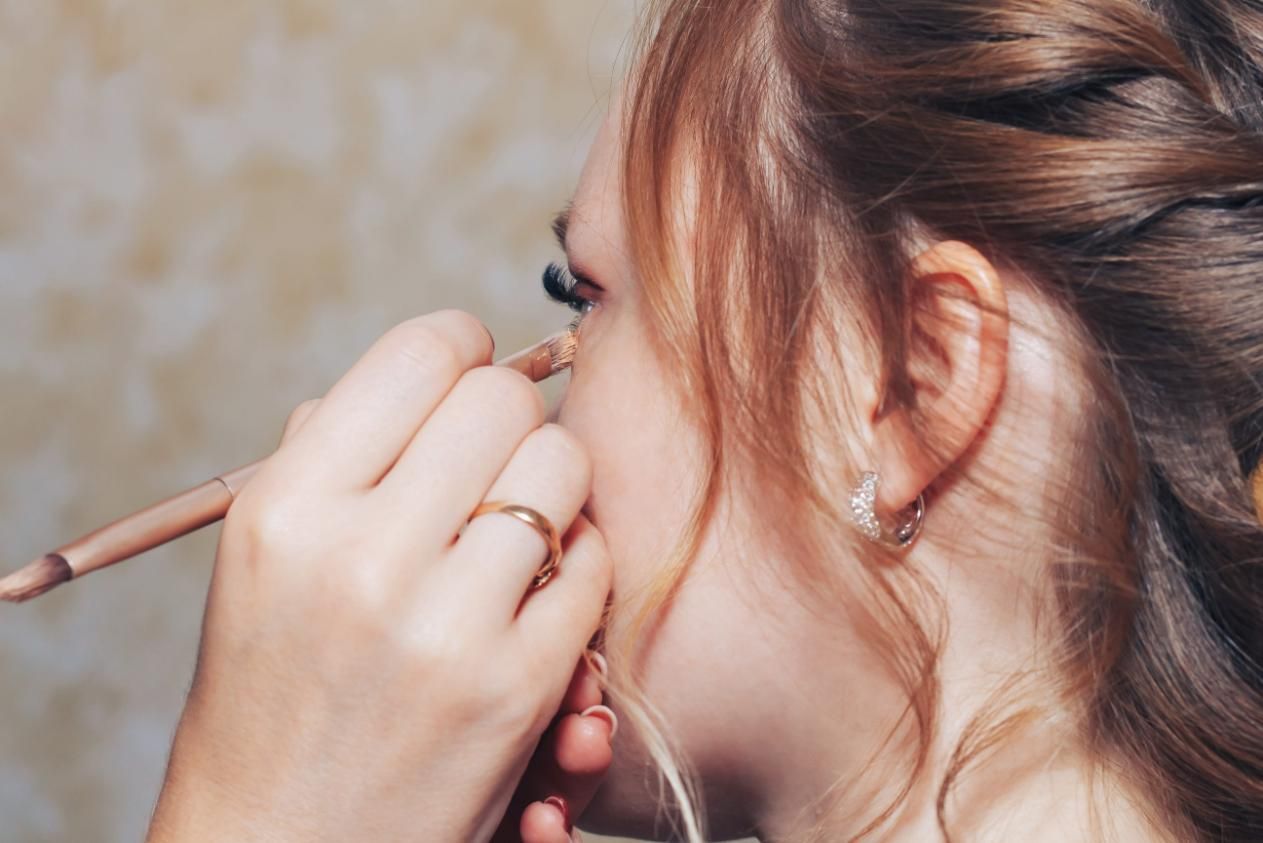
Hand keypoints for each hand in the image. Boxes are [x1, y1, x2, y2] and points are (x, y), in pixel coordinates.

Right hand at [145, 311, 612, 842]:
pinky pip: (594, 560)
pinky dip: (579, 558)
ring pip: (561, 466)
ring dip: (552, 482)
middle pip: (501, 399)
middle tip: (492, 452)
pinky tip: (539, 583)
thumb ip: (333, 450)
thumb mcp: (263, 558)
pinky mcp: (517, 687)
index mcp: (286, 508)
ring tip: (519, 516)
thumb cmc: (275, 687)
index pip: (419, 353)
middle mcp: (362, 556)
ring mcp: (446, 626)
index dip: (460, 348)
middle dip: (507, 414)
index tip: (466, 373)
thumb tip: (435, 363)